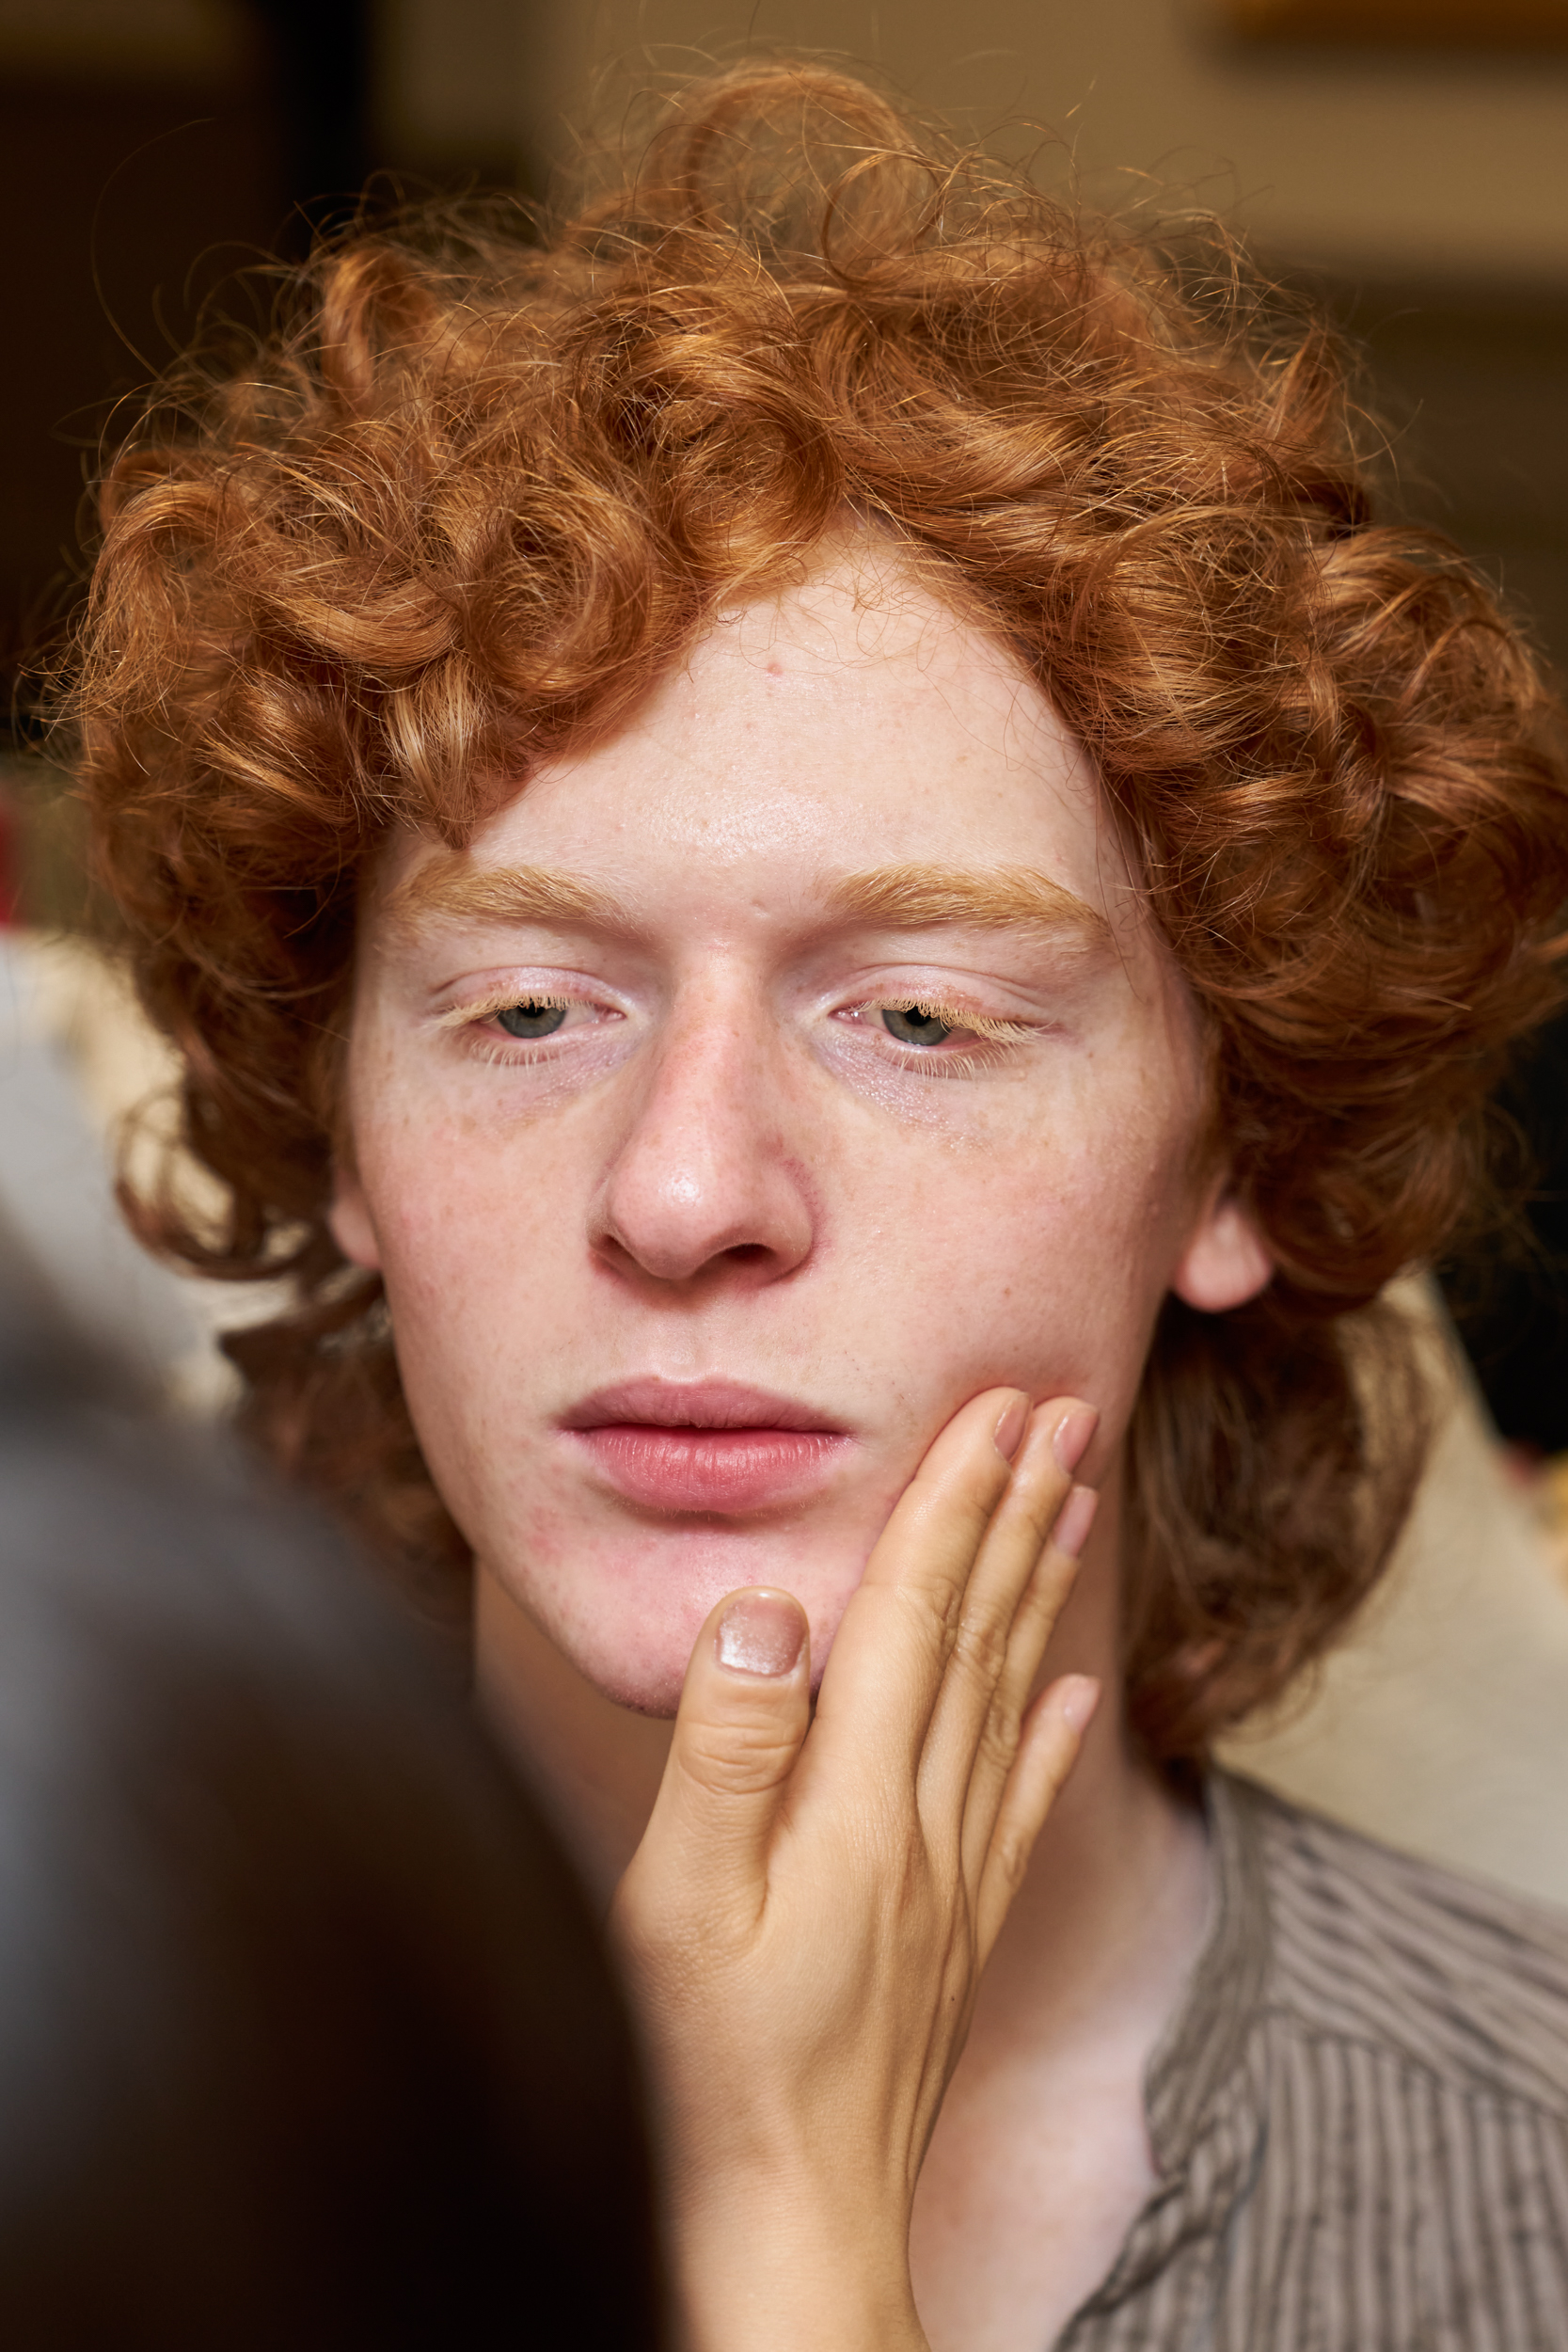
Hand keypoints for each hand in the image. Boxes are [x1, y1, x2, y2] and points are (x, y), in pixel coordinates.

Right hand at [611, 1389, 1100, 2351]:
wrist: (793, 2224)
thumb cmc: (715, 2067)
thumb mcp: (684, 1905)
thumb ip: (728, 1750)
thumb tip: (768, 1609)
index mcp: (858, 1800)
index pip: (915, 1612)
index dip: (955, 1500)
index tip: (999, 1407)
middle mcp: (925, 1823)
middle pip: (983, 1634)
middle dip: (1021, 1511)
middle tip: (1070, 1412)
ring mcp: (950, 1878)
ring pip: (1013, 1697)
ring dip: (1041, 1588)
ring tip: (1078, 1503)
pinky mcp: (955, 1931)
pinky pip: (1021, 1801)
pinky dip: (1054, 1733)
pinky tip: (1080, 1694)